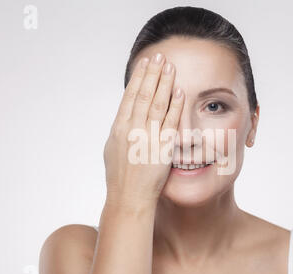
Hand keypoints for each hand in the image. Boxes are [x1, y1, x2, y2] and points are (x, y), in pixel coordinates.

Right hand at [103, 52, 183, 206]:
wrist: (128, 198)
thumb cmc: (120, 177)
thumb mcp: (112, 149)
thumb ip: (120, 130)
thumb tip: (125, 115)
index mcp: (118, 128)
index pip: (130, 96)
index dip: (139, 78)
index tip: (145, 63)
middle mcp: (131, 129)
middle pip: (143, 94)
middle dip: (152, 73)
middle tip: (159, 56)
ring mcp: (147, 138)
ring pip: (156, 103)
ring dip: (164, 83)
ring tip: (170, 66)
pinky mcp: (162, 148)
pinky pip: (170, 122)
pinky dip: (175, 106)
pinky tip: (179, 91)